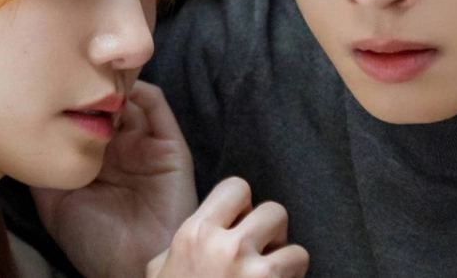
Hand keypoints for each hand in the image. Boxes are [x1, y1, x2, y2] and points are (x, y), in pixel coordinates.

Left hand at [32, 81, 197, 277]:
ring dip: (113, 81)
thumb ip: (43, 171)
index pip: (83, 115)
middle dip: (90, 81)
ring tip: (93, 71)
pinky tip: (118, 86)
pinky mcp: (169, 144)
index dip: (68, 96)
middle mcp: (120, 146)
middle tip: (71, 68)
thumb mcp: (55, 204)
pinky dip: (140, 88)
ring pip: (131, 95)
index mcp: (95, 158)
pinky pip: (157, 105)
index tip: (48, 80)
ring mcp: (145, 143)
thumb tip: (20, 136)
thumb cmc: (94, 243)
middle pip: (107, 99)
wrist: (132, 265)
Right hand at [146, 177, 308, 277]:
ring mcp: (255, 277)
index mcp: (194, 234)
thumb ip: (179, 247)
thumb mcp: (159, 274)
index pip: (237, 187)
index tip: (237, 226)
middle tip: (258, 257)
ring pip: (297, 251)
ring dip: (288, 268)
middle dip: (271, 235)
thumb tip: (201, 232)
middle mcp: (227, 248)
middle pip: (275, 212)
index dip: (242, 206)